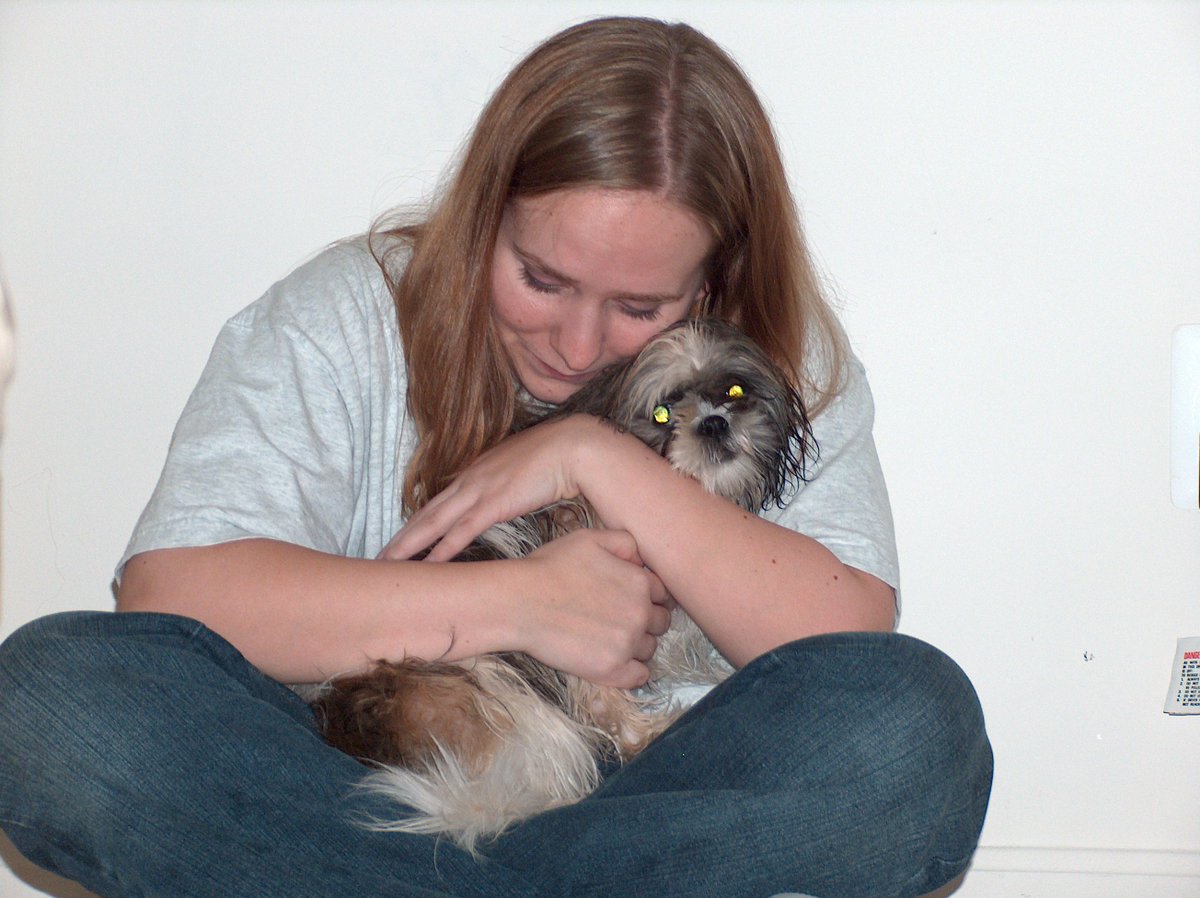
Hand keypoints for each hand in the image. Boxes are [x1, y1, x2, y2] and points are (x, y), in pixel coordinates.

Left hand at [379, 415, 598, 561]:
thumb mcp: (520, 472)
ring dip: (408, 545)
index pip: (437, 504)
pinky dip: (442, 548)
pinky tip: (427, 564)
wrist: (573, 445)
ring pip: (434, 522)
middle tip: (378, 559)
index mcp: (475, 473)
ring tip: (388, 563)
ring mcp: (479, 491)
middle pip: (426, 514)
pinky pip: (462, 530)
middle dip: (401, 538)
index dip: (415, 524)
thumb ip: (507, 486)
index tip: (398, 542)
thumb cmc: (554, 458)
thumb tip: (505, 500)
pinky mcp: (494, 503)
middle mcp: (469, 481)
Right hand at [511, 528, 672, 687]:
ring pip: (649, 648)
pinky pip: (639, 676)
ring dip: (636, 644)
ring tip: (609, 638)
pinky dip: (633, 671)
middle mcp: (640, 614)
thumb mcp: (590, 539)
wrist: (520, 602)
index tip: (628, 599)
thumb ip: (625, 542)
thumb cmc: (550, 567)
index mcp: (640, 583)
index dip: (647, 596)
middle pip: (659, 622)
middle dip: (645, 620)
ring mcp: (627, 644)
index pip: (662, 594)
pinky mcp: (610, 669)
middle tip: (618, 618)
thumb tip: (641, 560)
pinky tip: (616, 661)